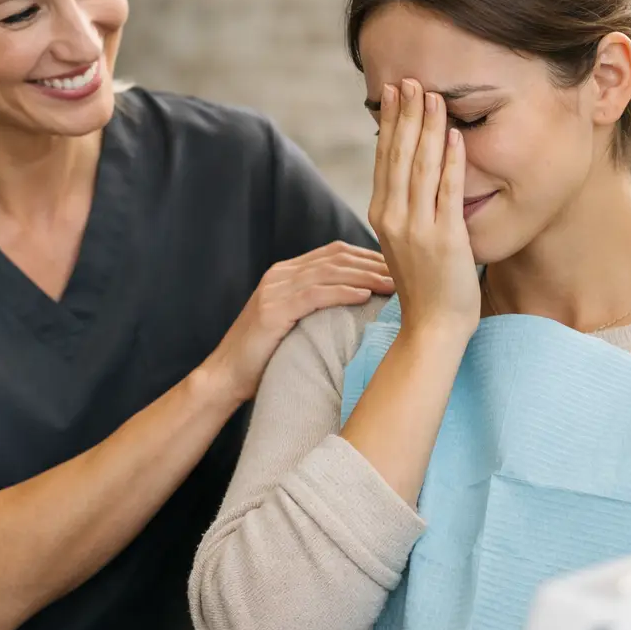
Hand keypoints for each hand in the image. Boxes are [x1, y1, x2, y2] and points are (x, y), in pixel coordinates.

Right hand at [205, 241, 392, 401]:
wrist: (225, 376)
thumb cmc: (264, 356)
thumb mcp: (293, 323)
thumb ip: (317, 306)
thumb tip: (359, 306)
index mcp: (286, 273)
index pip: (335, 253)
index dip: (368, 257)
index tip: (398, 267)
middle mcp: (280, 274)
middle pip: (336, 257)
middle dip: (373, 263)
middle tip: (405, 272)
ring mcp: (274, 290)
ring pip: (328, 272)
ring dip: (365, 275)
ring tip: (393, 283)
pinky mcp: (272, 310)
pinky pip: (314, 294)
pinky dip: (342, 292)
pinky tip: (365, 295)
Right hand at [368, 80, 478, 338]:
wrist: (432, 326)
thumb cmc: (425, 285)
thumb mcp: (404, 241)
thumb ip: (405, 209)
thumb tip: (411, 176)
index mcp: (382, 214)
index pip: (384, 158)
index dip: (390, 123)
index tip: (394, 93)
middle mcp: (394, 217)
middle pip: (399, 155)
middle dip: (406, 114)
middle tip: (412, 80)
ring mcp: (417, 228)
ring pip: (421, 166)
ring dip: (428, 128)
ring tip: (434, 96)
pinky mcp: (444, 238)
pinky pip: (448, 191)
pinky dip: (452, 161)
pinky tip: (456, 135)